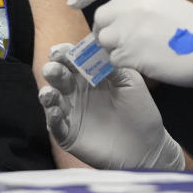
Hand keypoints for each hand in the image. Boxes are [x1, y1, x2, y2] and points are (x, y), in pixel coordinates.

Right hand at [38, 43, 184, 169]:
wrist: (145, 145)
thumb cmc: (140, 109)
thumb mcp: (130, 81)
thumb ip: (113, 66)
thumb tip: (99, 48)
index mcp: (90, 74)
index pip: (73, 59)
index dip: (64, 53)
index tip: (61, 51)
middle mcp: (77, 90)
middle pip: (58, 76)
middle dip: (53, 69)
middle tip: (53, 67)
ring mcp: (71, 112)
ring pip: (52, 99)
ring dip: (47, 93)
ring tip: (50, 92)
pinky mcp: (68, 134)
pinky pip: (55, 124)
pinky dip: (52, 117)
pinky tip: (55, 111)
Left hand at [69, 0, 192, 93]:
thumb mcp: (165, 2)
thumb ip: (138, 5)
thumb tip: (118, 20)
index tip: (72, 2)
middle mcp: (130, 6)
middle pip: (100, 18)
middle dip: (105, 31)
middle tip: (122, 40)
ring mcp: (128, 30)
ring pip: (104, 41)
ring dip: (115, 49)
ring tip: (139, 51)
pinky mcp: (130, 53)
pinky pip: (114, 60)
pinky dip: (124, 63)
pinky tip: (144, 61)